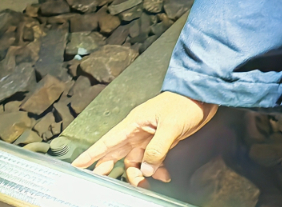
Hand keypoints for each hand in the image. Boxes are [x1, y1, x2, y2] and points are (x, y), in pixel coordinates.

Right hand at [71, 91, 217, 187]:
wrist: (204, 98)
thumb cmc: (185, 103)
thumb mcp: (170, 126)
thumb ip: (157, 149)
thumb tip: (146, 169)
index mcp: (134, 123)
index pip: (107, 140)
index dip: (91, 154)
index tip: (78, 165)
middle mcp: (138, 131)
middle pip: (116, 153)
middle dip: (109, 168)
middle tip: (103, 182)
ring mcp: (149, 137)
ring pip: (134, 160)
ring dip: (138, 173)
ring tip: (146, 182)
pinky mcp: (161, 142)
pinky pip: (151, 160)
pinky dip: (155, 170)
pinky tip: (163, 175)